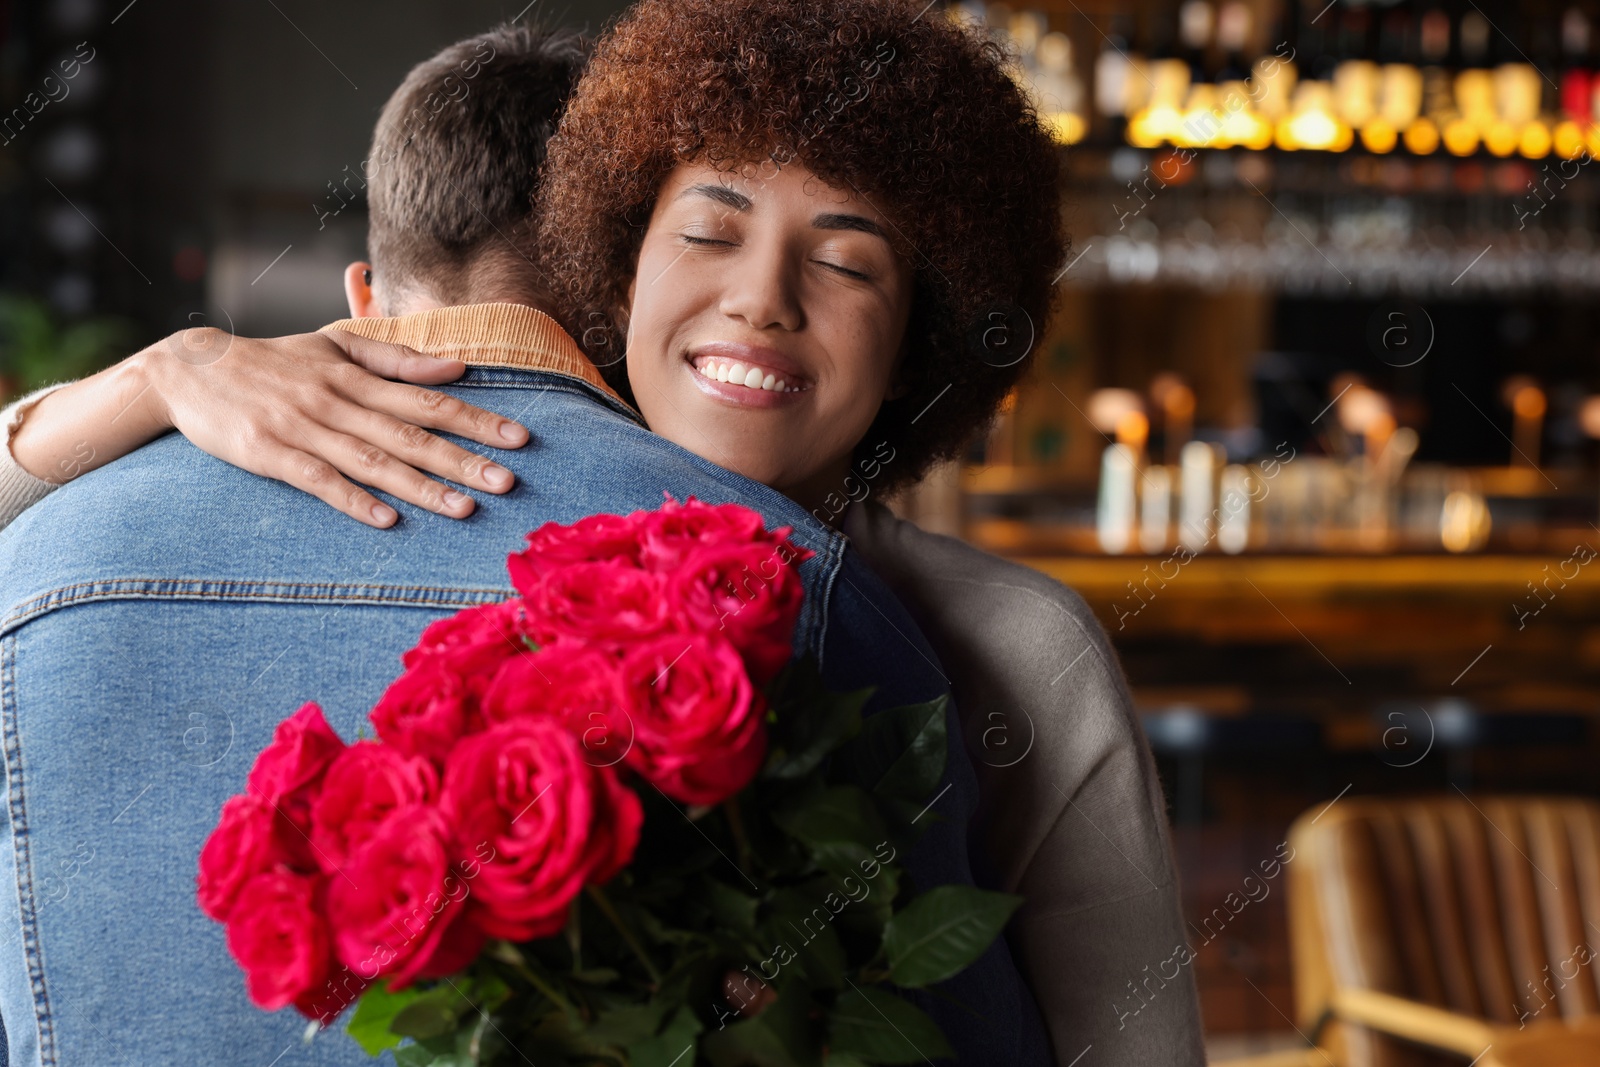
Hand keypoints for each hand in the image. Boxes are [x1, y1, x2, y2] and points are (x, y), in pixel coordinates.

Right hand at [135, 327, 530, 526]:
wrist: (187, 370)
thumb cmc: (272, 361)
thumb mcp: (333, 347)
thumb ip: (397, 359)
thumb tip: (459, 365)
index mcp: (355, 377)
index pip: (428, 399)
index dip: (476, 419)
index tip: (520, 437)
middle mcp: (336, 401)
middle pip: (410, 433)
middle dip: (462, 458)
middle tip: (509, 481)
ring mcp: (302, 428)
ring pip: (371, 460)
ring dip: (420, 486)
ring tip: (464, 508)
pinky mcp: (268, 453)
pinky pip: (317, 480)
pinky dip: (352, 500)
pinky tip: (387, 520)